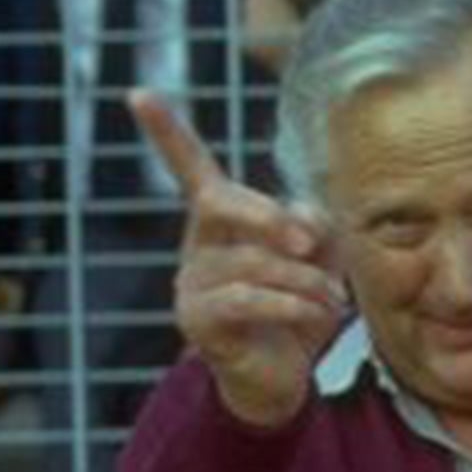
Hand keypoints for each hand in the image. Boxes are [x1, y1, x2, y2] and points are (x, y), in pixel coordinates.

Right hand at [131, 91, 348, 429]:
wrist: (281, 378)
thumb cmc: (297, 310)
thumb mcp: (318, 263)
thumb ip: (315, 227)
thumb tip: (305, 220)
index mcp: (222, 221)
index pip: (190, 168)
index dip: (166, 131)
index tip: (137, 93)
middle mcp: (198, 244)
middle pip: (220, 202)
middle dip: (270, 215)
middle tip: (310, 243)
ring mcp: (190, 282)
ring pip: (251, 261)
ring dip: (306, 279)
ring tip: (335, 299)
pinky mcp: (197, 320)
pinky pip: (248, 300)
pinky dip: (294, 304)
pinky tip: (319, 315)